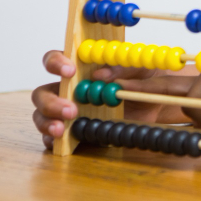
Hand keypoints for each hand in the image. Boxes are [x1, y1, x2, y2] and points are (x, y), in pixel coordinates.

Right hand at [32, 49, 188, 149]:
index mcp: (80, 68)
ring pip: (41, 115)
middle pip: (42, 93)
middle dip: (50, 101)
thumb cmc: (145, 79)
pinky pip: (52, 137)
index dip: (55, 63)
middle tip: (70, 109)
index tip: (69, 71)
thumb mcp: (141, 68)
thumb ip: (122, 68)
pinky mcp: (72, 131)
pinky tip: (61, 140)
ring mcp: (67, 111)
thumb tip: (100, 75)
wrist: (158, 103)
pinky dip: (52, 139)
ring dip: (47, 121)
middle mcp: (68, 89)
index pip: (54, 60)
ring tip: (62, 129)